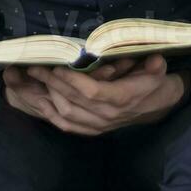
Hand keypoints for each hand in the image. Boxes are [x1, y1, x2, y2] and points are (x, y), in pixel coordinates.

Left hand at [3, 56, 187, 135]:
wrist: (158, 106)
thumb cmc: (154, 81)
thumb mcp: (158, 71)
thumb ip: (155, 66)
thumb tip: (155, 60)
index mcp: (120, 99)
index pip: (92, 92)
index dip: (73, 81)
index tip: (57, 67)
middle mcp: (106, 116)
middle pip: (72, 101)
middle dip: (50, 83)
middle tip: (33, 67)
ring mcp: (98, 125)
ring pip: (65, 113)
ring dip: (46, 95)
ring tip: (31, 77)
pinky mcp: (92, 130)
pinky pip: (66, 124)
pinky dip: (49, 112)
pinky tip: (37, 100)